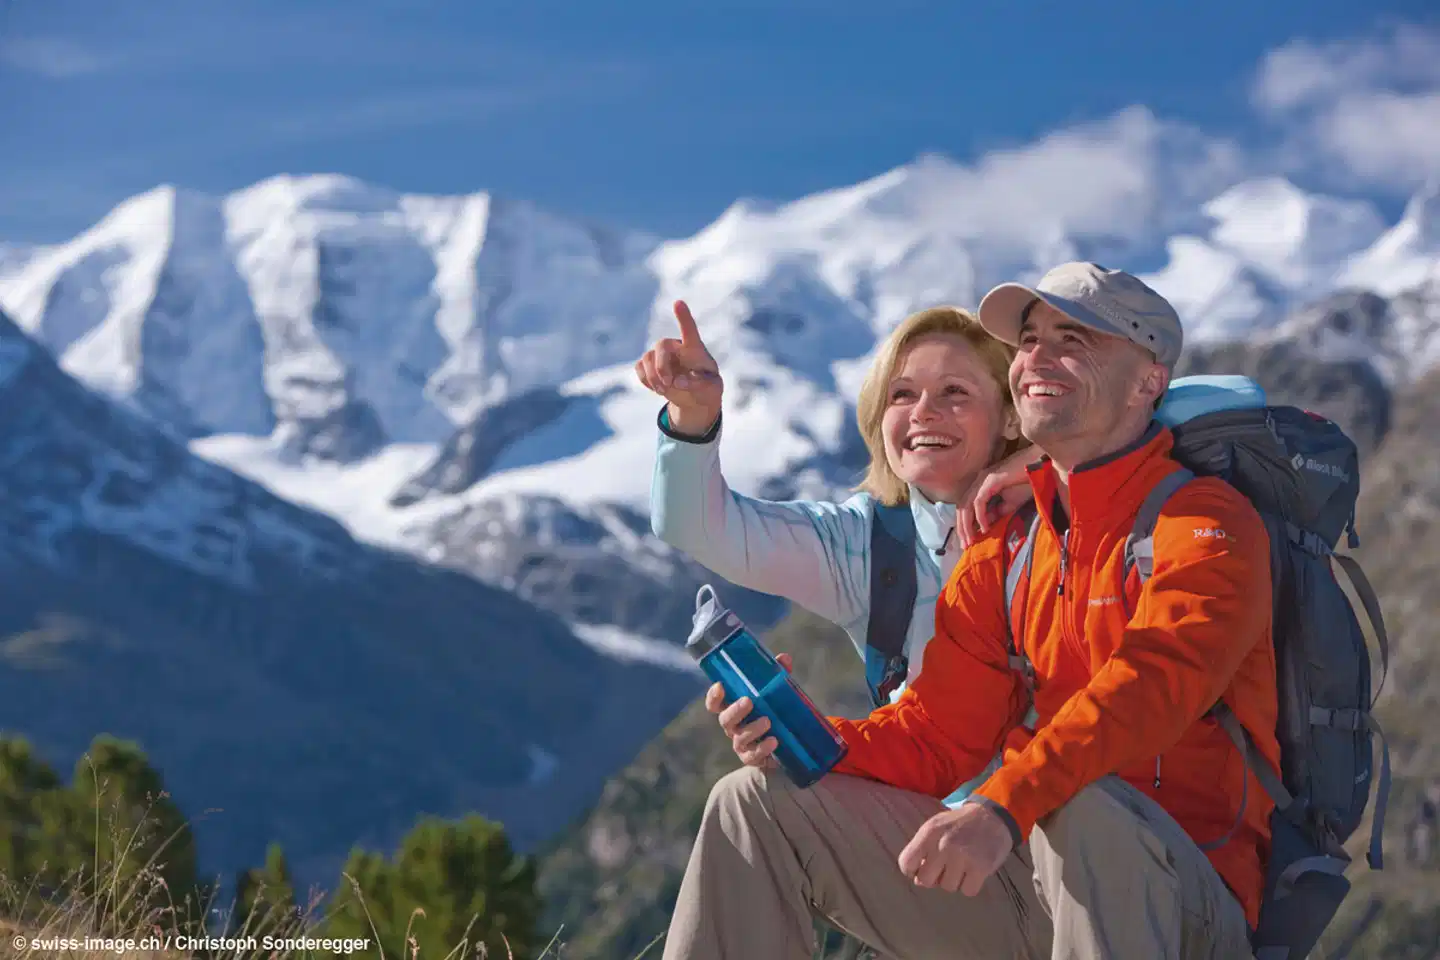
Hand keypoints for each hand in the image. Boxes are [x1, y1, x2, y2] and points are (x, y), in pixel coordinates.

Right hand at [635, 300, 723, 435]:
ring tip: (663, 391)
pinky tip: (658, 389)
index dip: (683, 316)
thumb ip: (699, 384)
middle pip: (662, 344)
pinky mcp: (649, 365)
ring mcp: (660, 355)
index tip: (678, 303)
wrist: (695, 397)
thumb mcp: (712, 388)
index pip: (689, 329)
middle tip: (668, 383)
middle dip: (661, 366)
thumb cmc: (707, 388)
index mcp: (695, 348)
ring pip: (647, 357)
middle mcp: (676, 346)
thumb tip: (677, 382)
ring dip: (653, 377)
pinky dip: (646, 380)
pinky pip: (639, 368)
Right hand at [706, 652, 793, 768]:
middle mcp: (733, 727)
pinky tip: (774, 741)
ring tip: (768, 721)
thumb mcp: (776, 692)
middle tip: (748, 701)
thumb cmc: (774, 712)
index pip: (716, 703)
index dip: (714, 696)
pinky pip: (754, 755)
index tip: (720, 686)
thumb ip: (778, 675)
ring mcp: (741, 744)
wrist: (785, 746)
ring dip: (752, 729)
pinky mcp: (753, 758)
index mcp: (733, 709)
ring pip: (740, 738)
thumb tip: (784, 658)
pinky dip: (763, 748)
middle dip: (735, 710)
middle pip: (725, 720)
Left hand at [897, 802, 1014, 894]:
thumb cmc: (959, 824)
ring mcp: (963, 856)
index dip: (911, 871)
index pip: (906, 862)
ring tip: (962, 866)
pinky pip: (968, 891)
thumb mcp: (936, 826)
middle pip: (925, 880)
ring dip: (954, 881)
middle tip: (945, 868)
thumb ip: (922, 848)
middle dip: (934, 878)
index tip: (920, 869)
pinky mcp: (981, 867)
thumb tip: (917, 879)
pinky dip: (970, 885)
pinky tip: (973, 872)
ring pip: (947, 887)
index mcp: (930, 831)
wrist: (993, 816)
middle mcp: (944, 843)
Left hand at [956, 445, 1035, 549]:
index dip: (963, 525)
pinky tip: (985, 528)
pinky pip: (979, 502)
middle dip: (962, 528)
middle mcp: (977, 482)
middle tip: (965, 546)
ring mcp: (982, 480)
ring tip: (971, 540)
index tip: (968, 542)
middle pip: (961, 508)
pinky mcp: (990, 480)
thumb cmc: (1025, 482)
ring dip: (967, 525)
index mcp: (979, 486)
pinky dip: (980, 516)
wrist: (1038, 466)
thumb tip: (985, 525)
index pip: (964, 508)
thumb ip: (996, 512)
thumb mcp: (1009, 503)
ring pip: (966, 506)